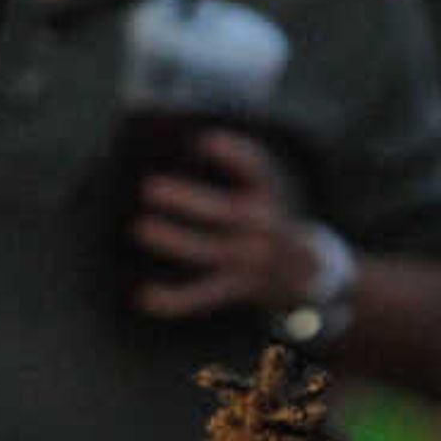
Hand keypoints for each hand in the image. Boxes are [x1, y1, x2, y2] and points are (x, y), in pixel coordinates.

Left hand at [131, 129, 330, 324]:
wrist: (301, 270)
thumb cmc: (262, 215)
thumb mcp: (258, 186)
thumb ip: (231, 165)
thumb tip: (179, 145)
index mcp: (268, 194)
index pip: (257, 170)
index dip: (234, 155)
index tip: (205, 141)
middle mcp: (263, 227)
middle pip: (226, 213)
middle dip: (188, 201)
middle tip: (149, 188)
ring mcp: (250, 260)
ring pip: (209, 252)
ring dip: (175, 241)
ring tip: (139, 227)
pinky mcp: (236, 287)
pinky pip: (203, 296)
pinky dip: (175, 299)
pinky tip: (144, 297)